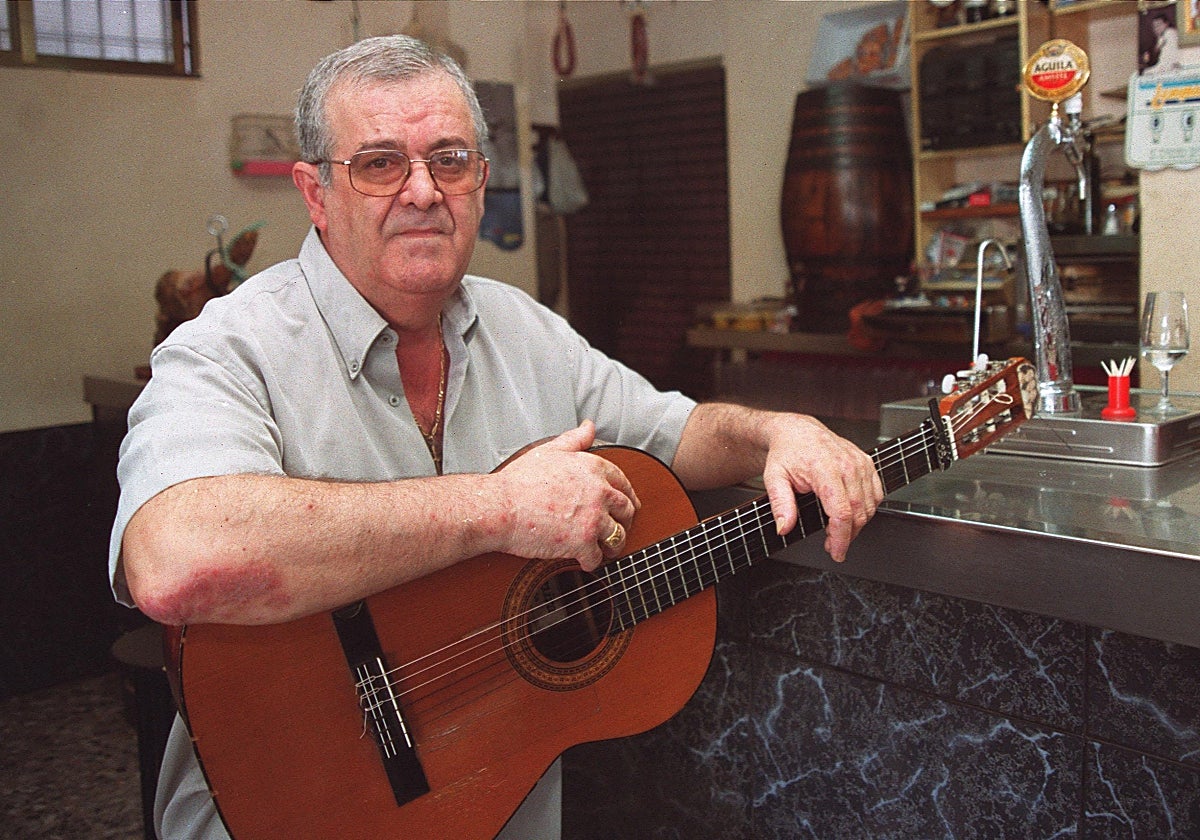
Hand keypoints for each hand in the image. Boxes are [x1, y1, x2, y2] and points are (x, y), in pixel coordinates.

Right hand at [492, 421, 639, 570]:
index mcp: (593, 468)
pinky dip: (591, 562)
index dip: (627, 495)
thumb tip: (588, 427)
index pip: (623, 482)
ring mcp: (593, 518)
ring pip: (618, 536)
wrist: (500, 507)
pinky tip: (584, 561)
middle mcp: (599, 492)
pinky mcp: (583, 542)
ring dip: (613, 545)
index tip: (626, 503)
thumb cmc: (518, 482)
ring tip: (604, 549)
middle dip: (624, 521)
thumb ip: (574, 439)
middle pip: (627, 510)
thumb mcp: (549, 451)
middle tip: (617, 528)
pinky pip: (597, 558)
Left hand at [760, 415, 882, 562]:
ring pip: (870, 505)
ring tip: (838, 531)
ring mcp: (860, 463)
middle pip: (859, 512)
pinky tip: (851, 514)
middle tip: (833, 546)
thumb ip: (780, 503)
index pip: (842, 511)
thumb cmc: (787, 452)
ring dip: (858, 524)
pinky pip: (876, 494)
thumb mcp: (774, 478)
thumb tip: (784, 527)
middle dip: (848, 535)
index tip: (836, 552)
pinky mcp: (867, 463)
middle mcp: (847, 464)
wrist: (797, 431)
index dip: (841, 537)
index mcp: (824, 469)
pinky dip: (867, 509)